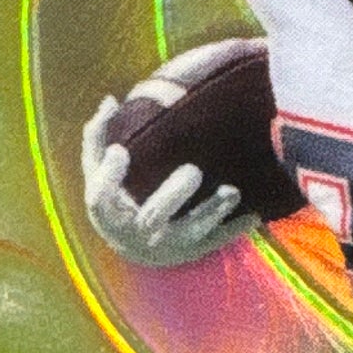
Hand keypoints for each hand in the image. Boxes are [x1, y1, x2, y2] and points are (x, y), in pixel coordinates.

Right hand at [81, 93, 249, 269]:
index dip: (109, 176)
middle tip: (193, 171)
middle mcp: (138, 233)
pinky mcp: (193, 251)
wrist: (135, 245)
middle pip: (154, 217)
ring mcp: (167, 245)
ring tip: (233, 191)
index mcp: (110, 214)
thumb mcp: (98, 172)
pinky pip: (216, 242)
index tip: (121, 150)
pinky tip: (255, 214)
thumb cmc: (116, 198)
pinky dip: (236, 229)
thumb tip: (109, 101)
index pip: (102, 198)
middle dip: (174, 196)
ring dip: (212, 212)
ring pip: (190, 232)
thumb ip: (98, 138)